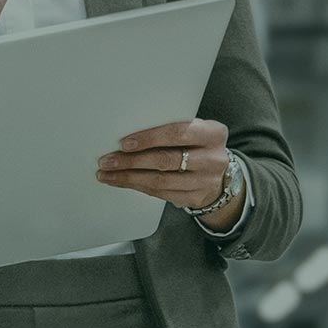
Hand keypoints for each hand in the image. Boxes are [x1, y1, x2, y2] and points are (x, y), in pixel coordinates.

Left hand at [95, 118, 235, 212]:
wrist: (219, 173)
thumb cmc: (197, 145)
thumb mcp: (193, 131)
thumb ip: (169, 129)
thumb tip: (128, 135)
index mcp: (213, 133)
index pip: (178, 133)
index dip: (149, 138)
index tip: (124, 143)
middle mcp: (213, 159)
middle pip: (166, 160)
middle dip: (131, 161)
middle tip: (108, 160)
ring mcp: (206, 181)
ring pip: (160, 181)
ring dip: (129, 178)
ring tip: (108, 173)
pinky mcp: (195, 198)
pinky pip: (160, 194)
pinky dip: (137, 187)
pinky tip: (122, 181)